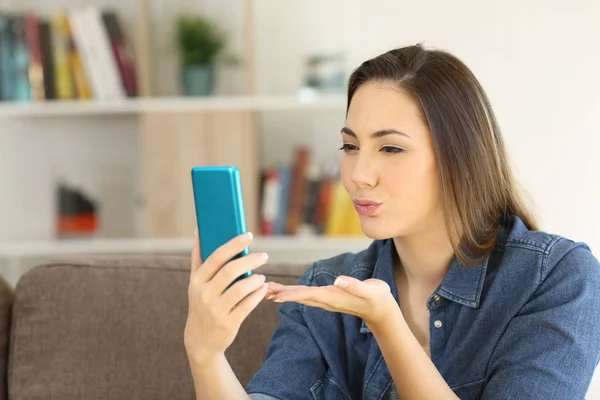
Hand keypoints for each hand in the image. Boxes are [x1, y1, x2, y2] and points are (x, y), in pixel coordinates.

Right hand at [184, 230, 268, 364]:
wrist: (201, 340)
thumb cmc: (201, 304)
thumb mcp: (195, 283)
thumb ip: (198, 257)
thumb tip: (199, 230)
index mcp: (197, 281)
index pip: (216, 257)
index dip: (233, 244)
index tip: (249, 235)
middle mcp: (204, 294)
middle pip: (231, 271)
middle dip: (250, 260)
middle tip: (264, 256)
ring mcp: (216, 310)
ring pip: (241, 288)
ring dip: (256, 279)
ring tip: (261, 276)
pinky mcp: (228, 323)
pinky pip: (247, 305)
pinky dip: (258, 295)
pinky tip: (263, 288)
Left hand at [266, 275, 397, 328]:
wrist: (381, 310)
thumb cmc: (376, 297)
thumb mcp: (368, 290)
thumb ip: (353, 285)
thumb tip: (338, 280)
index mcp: (332, 297)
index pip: (307, 295)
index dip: (290, 294)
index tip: (274, 294)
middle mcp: (326, 300)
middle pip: (299, 297)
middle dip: (280, 293)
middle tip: (261, 289)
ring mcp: (326, 301)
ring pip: (300, 297)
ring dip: (284, 294)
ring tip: (267, 291)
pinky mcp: (328, 298)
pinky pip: (306, 296)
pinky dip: (293, 293)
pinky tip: (285, 293)